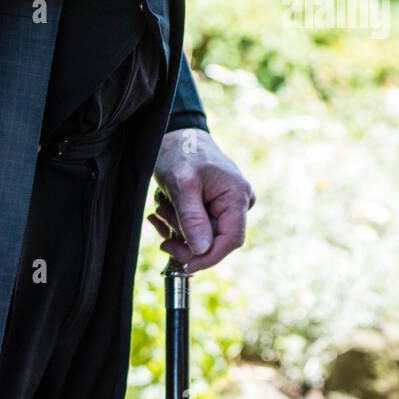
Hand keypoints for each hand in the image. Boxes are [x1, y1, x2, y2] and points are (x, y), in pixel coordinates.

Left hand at [149, 129, 255, 274]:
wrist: (174, 134)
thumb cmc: (181, 152)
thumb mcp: (182, 183)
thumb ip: (192, 217)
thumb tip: (202, 250)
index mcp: (237, 196)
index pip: (231, 239)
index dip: (208, 257)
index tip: (183, 263)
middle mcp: (236, 203)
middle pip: (213, 241)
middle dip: (184, 236)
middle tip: (160, 218)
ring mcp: (224, 205)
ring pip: (200, 236)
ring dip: (176, 227)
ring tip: (160, 205)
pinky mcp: (210, 207)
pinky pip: (194, 228)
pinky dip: (175, 224)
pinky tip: (160, 210)